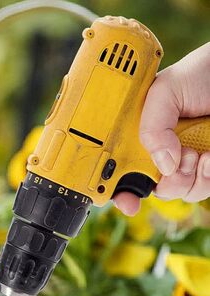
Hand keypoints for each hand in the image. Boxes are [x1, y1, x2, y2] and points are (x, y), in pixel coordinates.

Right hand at [114, 42, 209, 215]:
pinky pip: (200, 188)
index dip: (116, 189)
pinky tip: (208, 158)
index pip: (119, 168)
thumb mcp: (164, 90)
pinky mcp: (205, 167)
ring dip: (184, 179)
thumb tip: (162, 165)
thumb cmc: (200, 74)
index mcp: (140, 135)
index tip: (127, 201)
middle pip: (147, 187)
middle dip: (159, 183)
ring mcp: (183, 161)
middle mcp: (159, 151)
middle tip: (171, 164)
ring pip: (175, 192)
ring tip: (194, 154)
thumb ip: (151, 127)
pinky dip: (205, 177)